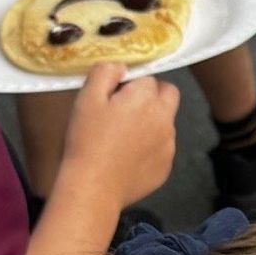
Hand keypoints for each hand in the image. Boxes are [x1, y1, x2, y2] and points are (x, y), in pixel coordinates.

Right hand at [58, 60, 180, 215]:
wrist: (92, 188)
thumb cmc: (87, 141)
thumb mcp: (87, 98)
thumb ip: (105, 72)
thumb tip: (120, 66)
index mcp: (147, 98)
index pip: (147, 78)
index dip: (129, 85)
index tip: (113, 98)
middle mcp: (164, 119)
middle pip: (168, 94)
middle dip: (152, 96)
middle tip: (125, 110)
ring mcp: (168, 145)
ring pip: (165, 122)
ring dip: (151, 122)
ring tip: (121, 138)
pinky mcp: (165, 167)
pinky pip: (162, 148)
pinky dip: (149, 147)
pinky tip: (127, 156)